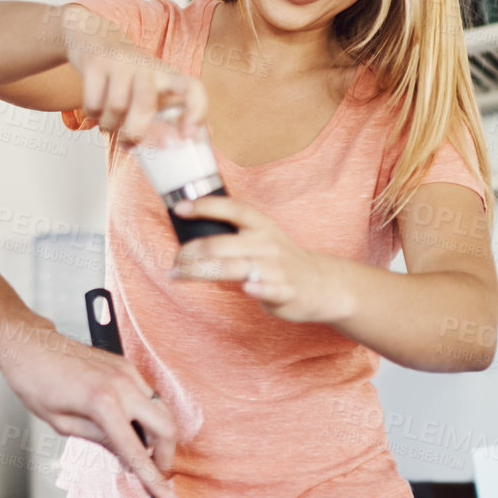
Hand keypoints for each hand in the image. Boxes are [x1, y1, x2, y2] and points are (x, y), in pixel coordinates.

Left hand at [0, 322, 180, 497]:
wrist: (30, 345)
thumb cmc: (36, 382)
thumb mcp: (62, 424)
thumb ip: (100, 441)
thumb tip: (125, 457)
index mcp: (103, 403)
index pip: (137, 451)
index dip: (155, 481)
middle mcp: (122, 384)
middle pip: (166, 427)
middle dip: (166, 456)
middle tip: (155, 473)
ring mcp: (127, 371)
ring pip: (163, 410)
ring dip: (160, 435)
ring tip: (142, 451)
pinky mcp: (126, 365)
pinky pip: (150, 395)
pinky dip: (149, 415)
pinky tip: (133, 427)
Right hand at [61, 6, 206, 141]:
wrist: (95, 35)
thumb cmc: (127, 71)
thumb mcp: (151, 84)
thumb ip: (167, 109)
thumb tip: (190, 140)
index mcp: (165, 74)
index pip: (191, 87)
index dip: (196, 110)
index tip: (187, 134)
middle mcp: (146, 66)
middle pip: (145, 104)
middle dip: (135, 132)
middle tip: (129, 143)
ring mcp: (120, 62)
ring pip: (116, 107)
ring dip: (109, 125)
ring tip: (108, 124)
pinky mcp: (96, 63)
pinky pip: (94, 102)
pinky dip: (93, 115)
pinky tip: (96, 111)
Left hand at [171, 194, 358, 323]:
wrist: (323, 284)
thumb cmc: (281, 259)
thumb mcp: (262, 236)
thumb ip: (233, 234)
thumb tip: (191, 233)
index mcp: (261, 226)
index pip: (233, 209)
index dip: (206, 206)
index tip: (180, 208)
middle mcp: (267, 244)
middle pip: (221, 244)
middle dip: (190, 253)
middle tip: (173, 261)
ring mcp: (277, 268)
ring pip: (234, 268)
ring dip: (200, 272)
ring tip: (177, 275)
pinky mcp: (286, 292)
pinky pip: (270, 289)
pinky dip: (258, 288)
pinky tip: (247, 288)